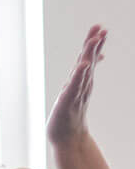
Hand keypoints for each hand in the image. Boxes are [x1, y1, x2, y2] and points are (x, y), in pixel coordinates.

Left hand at [48, 24, 105, 150]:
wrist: (67, 140)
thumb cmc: (69, 116)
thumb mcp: (75, 93)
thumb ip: (82, 77)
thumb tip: (92, 61)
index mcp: (81, 81)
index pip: (88, 58)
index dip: (94, 43)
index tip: (101, 28)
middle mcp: (81, 85)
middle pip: (88, 60)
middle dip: (93, 44)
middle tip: (101, 28)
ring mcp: (76, 93)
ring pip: (83, 71)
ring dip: (89, 55)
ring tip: (94, 39)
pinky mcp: (68, 102)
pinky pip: (74, 87)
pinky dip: (79, 76)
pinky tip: (83, 65)